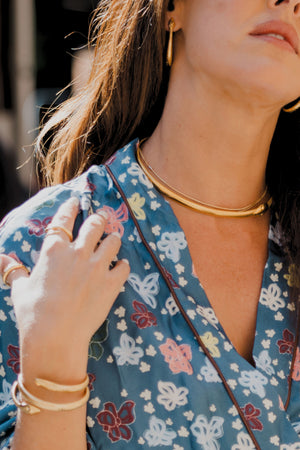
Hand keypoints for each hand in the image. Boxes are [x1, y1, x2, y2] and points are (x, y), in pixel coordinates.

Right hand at [0, 197, 129, 380]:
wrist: (55, 336)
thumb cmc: (33, 312)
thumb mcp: (20, 288)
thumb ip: (13, 270)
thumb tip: (1, 259)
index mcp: (54, 250)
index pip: (64, 219)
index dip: (70, 207)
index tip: (75, 201)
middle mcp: (78, 253)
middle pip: (94, 225)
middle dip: (99, 218)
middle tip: (102, 217)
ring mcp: (97, 267)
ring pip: (113, 241)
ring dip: (114, 238)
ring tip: (114, 238)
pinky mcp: (111, 283)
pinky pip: (123, 267)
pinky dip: (122, 265)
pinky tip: (120, 266)